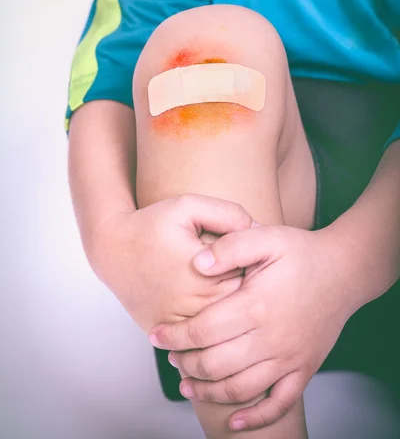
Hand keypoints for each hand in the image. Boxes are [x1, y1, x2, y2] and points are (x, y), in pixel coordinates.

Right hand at [86, 194, 253, 332]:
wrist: (111, 249)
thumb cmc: (151, 225)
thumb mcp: (188, 206)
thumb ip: (229, 214)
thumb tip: (259, 230)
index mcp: (208, 280)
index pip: (254, 280)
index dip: (253, 265)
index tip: (244, 254)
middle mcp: (195, 311)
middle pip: (242, 306)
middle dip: (243, 288)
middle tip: (232, 269)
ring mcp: (180, 329)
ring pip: (222, 325)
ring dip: (226, 309)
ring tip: (215, 284)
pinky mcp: (167, 337)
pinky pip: (199, 337)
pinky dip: (205, 322)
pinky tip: (198, 299)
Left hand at [149, 225, 356, 430]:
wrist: (345, 270)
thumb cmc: (302, 252)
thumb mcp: (266, 237)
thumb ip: (230, 247)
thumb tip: (197, 263)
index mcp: (255, 305)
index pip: (202, 331)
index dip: (173, 336)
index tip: (155, 336)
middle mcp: (271, 338)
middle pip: (214, 364)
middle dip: (185, 363)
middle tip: (171, 356)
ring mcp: (289, 358)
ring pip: (239, 389)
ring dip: (207, 391)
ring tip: (187, 384)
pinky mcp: (304, 369)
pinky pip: (278, 403)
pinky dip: (255, 417)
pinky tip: (234, 420)